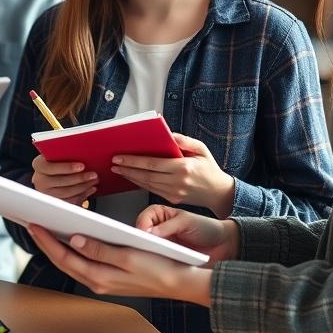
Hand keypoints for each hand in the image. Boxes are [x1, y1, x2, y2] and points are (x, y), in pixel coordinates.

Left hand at [25, 224, 212, 305]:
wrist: (181, 283)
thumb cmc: (160, 267)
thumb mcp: (129, 256)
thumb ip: (100, 250)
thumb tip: (74, 241)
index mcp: (100, 278)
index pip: (64, 258)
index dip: (46, 241)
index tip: (34, 225)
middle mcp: (98, 282)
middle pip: (63, 261)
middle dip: (46, 243)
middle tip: (32, 223)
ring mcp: (104, 281)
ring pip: (72, 263)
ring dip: (57, 247)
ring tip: (46, 228)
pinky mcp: (111, 277)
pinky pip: (84, 263)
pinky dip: (73, 251)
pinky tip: (70, 239)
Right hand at [31, 154, 97, 203]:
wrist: (48, 174)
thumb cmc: (55, 161)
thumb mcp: (55, 154)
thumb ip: (64, 154)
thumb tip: (81, 153)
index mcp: (39, 165)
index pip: (51, 167)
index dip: (67, 167)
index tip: (82, 166)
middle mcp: (40, 180)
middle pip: (61, 181)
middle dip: (80, 178)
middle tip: (93, 175)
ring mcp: (46, 193)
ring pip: (66, 193)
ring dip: (83, 187)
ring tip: (93, 181)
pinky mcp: (53, 201)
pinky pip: (69, 201)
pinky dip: (81, 196)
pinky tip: (89, 189)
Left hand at [111, 133, 235, 215]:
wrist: (218, 192)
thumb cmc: (209, 168)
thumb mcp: (201, 149)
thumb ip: (185, 141)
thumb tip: (169, 134)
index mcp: (183, 168)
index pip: (153, 164)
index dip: (134, 161)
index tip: (120, 157)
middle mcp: (177, 182)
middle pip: (146, 175)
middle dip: (127, 169)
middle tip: (114, 163)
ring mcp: (174, 193)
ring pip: (146, 184)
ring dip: (130, 177)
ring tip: (118, 169)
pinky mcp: (172, 198)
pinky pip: (152, 190)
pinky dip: (140, 183)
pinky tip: (132, 177)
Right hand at [136, 205, 239, 263]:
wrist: (223, 245)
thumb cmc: (206, 228)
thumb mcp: (186, 222)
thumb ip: (167, 226)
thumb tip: (148, 233)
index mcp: (161, 215)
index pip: (144, 218)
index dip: (142, 226)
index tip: (143, 234)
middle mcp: (158, 230)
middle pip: (141, 235)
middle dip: (141, 240)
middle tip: (144, 246)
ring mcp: (162, 245)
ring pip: (147, 250)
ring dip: (148, 253)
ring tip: (154, 256)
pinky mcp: (167, 259)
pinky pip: (157, 261)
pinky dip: (157, 263)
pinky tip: (161, 264)